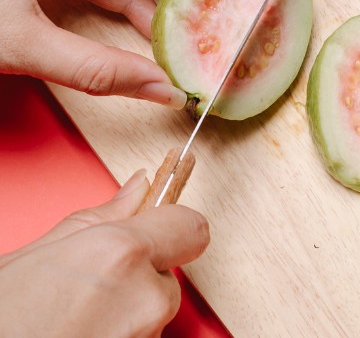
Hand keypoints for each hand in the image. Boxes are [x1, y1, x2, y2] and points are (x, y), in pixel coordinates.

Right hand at [0, 170, 209, 336]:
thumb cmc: (1, 321)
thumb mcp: (35, 256)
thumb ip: (101, 217)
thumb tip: (138, 187)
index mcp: (121, 254)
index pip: (190, 226)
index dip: (172, 223)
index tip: (161, 223)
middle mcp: (144, 299)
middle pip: (167, 275)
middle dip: (140, 274)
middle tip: (94, 281)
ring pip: (154, 311)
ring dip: (128, 309)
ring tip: (77, 315)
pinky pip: (143, 337)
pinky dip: (121, 333)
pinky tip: (82, 333)